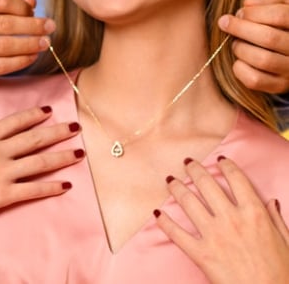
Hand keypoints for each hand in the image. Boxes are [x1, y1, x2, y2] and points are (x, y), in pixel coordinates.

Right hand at [0, 0, 55, 83]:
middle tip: (50, 27)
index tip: (36, 13)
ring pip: (5, 47)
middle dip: (34, 27)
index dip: (23, 7)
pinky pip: (0, 66)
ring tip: (45, 43)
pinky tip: (31, 56)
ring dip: (31, 45)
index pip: (1, 0)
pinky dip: (20, 61)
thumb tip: (32, 2)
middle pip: (6, 24)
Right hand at [0, 105, 82, 235]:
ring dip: (62, 157)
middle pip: (34, 138)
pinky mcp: (3, 195)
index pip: (15, 121)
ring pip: (39, 162)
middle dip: (57, 131)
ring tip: (79, 153)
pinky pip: (33, 189)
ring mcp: (2, 173)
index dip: (34, 115)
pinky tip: (65, 185)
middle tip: (76, 126)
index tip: (49, 110)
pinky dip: (51, 187)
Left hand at [155, 157, 288, 283]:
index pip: (237, 180)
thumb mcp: (287, 243)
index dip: (227, 166)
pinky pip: (177, 234)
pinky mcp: (202, 254)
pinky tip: (157, 213)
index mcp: (255, 214)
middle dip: (194, 169)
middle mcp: (232, 219)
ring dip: (176, 188)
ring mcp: (214, 236)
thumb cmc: (282, 275)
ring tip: (170, 180)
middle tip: (187, 162)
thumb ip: (277, 220)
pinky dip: (164, 222)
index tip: (219, 160)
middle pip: (207, 184)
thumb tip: (271, 201)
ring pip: (188, 202)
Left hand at [218, 0, 288, 93]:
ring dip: (240, 48)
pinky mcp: (280, 85)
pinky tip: (240, 59)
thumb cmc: (281, 14)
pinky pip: (255, 80)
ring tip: (236, 42)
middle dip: (240, 28)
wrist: (287, 42)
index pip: (280, 16)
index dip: (254, 13)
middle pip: (269, 38)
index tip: (239, 12)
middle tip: (226, 23)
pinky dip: (239, 69)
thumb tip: (249, 5)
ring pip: (263, 60)